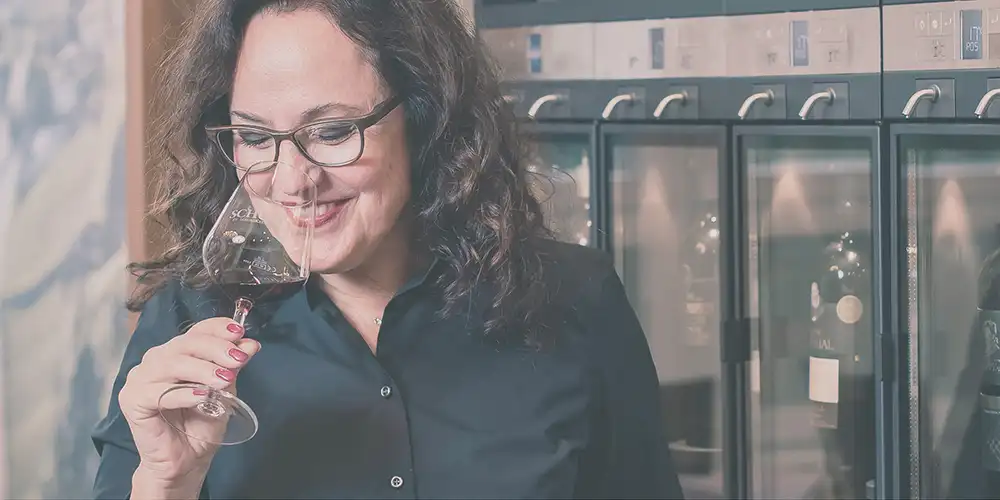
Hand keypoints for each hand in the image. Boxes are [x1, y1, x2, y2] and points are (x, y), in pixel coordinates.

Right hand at [118, 317, 260, 486]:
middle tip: (239, 360)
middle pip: (185, 344)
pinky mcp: (132, 400)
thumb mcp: (224, 390)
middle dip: (215, 349)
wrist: (186, 460)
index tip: (240, 332)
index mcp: (177, 353)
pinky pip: (158, 392)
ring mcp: (140, 379)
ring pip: (172, 364)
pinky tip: (201, 396)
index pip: (196, 331)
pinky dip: (183, 393)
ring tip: (224, 380)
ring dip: (202, 370)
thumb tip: (250, 344)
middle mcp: (155, 360)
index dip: (217, 328)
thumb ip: (232, 366)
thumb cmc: (202, 423)